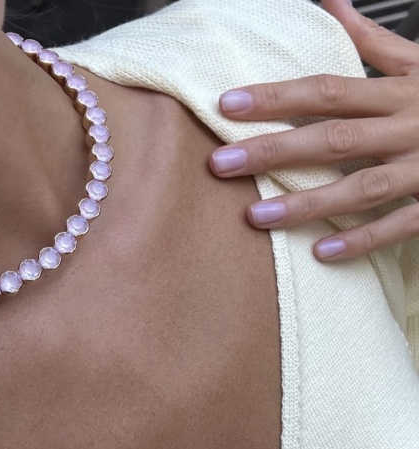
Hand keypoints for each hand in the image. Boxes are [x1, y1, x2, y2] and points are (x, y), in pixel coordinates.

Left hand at [209, 0, 418, 260]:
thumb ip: (375, 42)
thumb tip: (331, 5)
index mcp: (399, 92)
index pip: (327, 90)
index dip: (277, 97)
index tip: (228, 104)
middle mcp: (407, 128)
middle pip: (332, 138)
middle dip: (273, 150)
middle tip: (221, 164)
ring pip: (359, 187)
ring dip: (306, 203)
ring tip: (256, 215)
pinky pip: (400, 226)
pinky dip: (362, 239)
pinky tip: (322, 251)